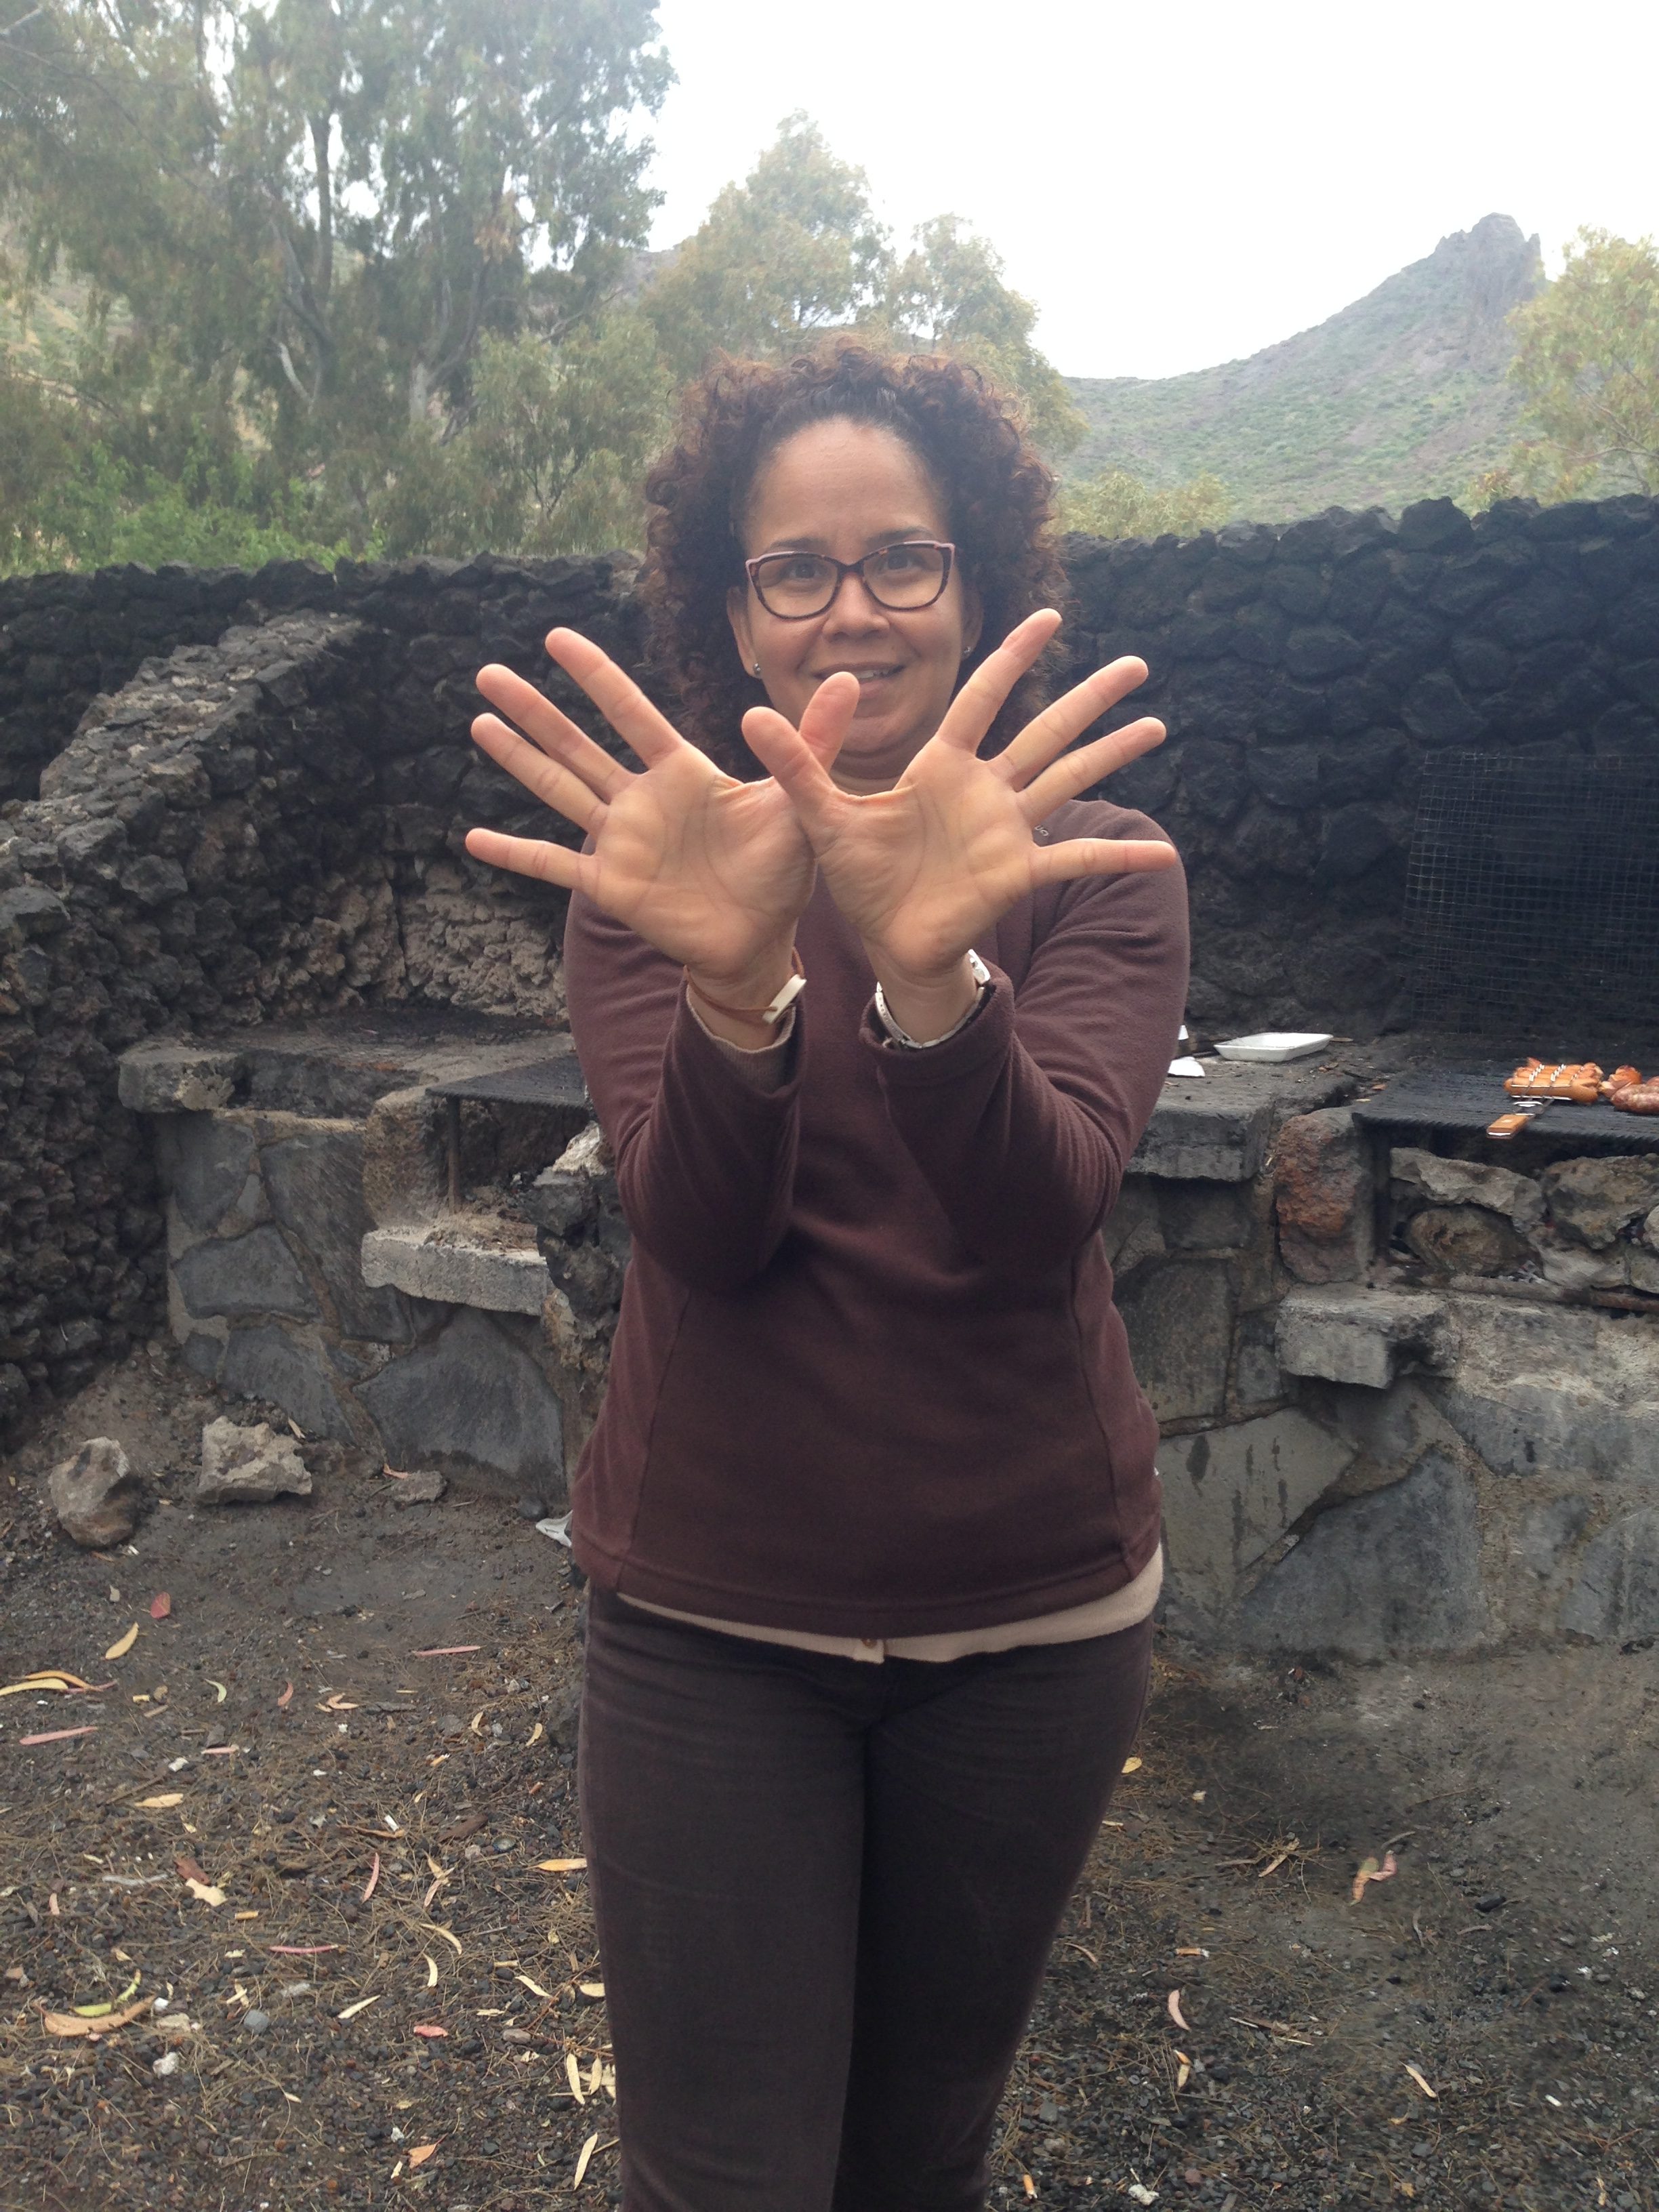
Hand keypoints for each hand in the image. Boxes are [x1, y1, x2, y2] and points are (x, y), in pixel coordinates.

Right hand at [466, 629, 821, 1020]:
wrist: (762, 939)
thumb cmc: (780, 870)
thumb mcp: (800, 800)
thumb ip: (814, 740)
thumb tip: (851, 676)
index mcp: (680, 773)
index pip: (630, 713)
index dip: (595, 675)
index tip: (557, 636)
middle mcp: (641, 800)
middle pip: (577, 744)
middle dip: (534, 709)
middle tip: (487, 671)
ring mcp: (621, 841)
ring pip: (559, 790)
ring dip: (518, 759)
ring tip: (478, 722)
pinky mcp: (612, 884)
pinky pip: (554, 866)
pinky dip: (515, 853)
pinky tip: (473, 837)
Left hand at [740, 610, 1177, 1036]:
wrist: (882, 939)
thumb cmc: (858, 876)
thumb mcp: (820, 815)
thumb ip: (797, 765)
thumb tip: (750, 715)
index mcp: (940, 766)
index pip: (982, 698)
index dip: (1014, 658)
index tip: (1050, 617)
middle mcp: (985, 790)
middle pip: (1047, 730)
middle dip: (1091, 696)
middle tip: (1137, 664)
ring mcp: (1007, 830)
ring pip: (1069, 779)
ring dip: (1113, 754)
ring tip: (1159, 725)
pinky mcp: (1017, 872)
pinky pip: (1074, 859)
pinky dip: (1117, 857)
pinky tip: (1163, 857)